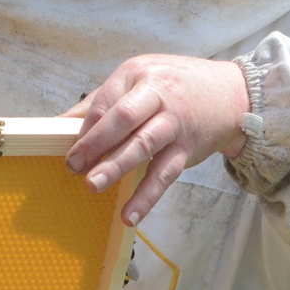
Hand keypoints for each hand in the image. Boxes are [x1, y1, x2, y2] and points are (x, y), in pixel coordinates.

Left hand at [61, 55, 249, 225]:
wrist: (232, 94)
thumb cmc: (176, 86)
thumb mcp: (140, 80)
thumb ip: (101, 101)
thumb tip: (58, 125)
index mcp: (138, 74)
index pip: (106, 101)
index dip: (86, 128)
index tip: (69, 149)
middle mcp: (158, 95)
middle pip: (123, 118)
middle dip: (95, 143)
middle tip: (74, 165)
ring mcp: (174, 123)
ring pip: (143, 145)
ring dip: (116, 166)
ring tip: (93, 186)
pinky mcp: (187, 148)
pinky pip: (164, 174)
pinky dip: (147, 196)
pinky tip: (130, 215)